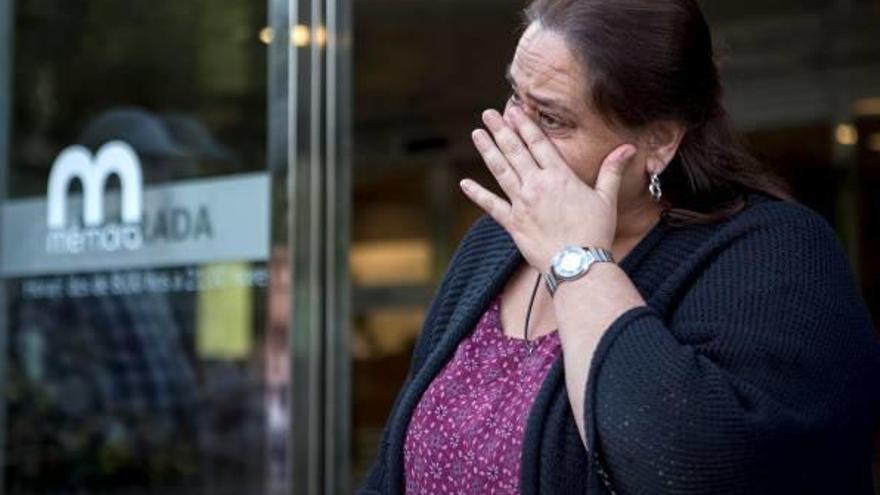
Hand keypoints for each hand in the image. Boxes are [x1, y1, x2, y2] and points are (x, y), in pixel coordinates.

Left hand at [460, 106, 636, 270]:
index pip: (538, 143)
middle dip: (501, 130)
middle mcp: (537, 185)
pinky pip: (491, 205)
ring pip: (501, 171)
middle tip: (488, 114)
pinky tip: (464, 183)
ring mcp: (521, 203)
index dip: (524, 124)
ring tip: (477, 134)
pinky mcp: (512, 223)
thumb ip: (611, 171)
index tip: (513, 110)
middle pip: (515, 151)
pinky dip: (477, 194)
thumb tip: (627, 147)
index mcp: (559, 176)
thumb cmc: (595, 233)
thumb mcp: (607, 199)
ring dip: (488, 151)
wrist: (578, 264)